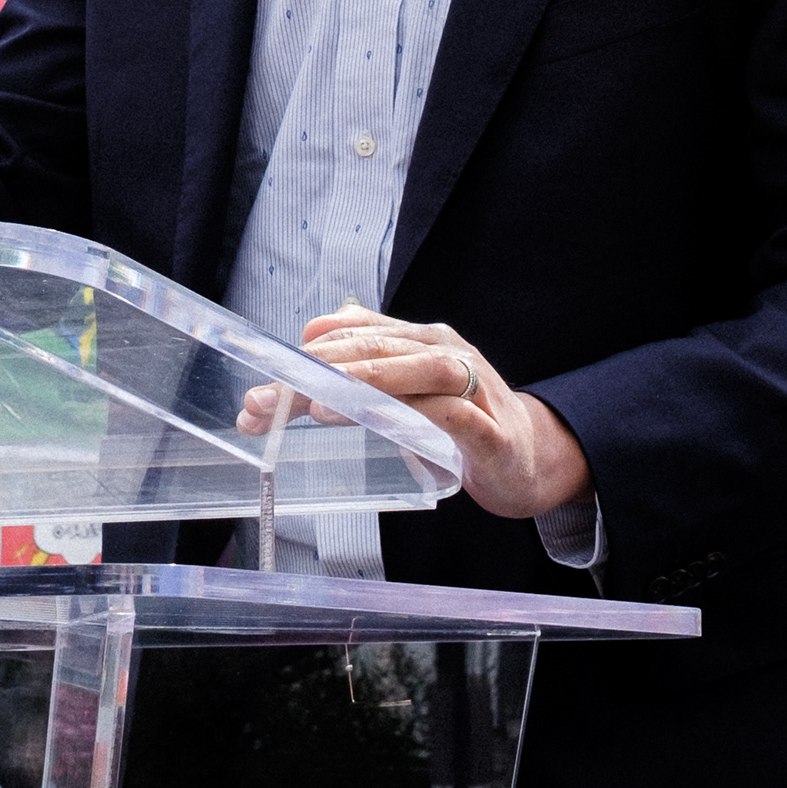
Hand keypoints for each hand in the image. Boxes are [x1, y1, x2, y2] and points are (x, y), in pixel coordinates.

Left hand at [246, 305, 591, 521]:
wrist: (529, 457)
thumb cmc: (459, 421)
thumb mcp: (405, 388)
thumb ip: (364, 361)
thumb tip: (312, 330)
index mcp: (417, 340)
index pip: (353, 338)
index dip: (302, 358)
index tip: (257, 389)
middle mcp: (444, 353)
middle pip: (376, 352)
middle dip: (317, 371)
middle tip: (268, 399)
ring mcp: (472, 389)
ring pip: (417, 372)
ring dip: (366, 384)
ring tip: (316, 404)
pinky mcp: (491, 431)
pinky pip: (455, 416)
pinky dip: (420, 414)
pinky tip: (385, 421)